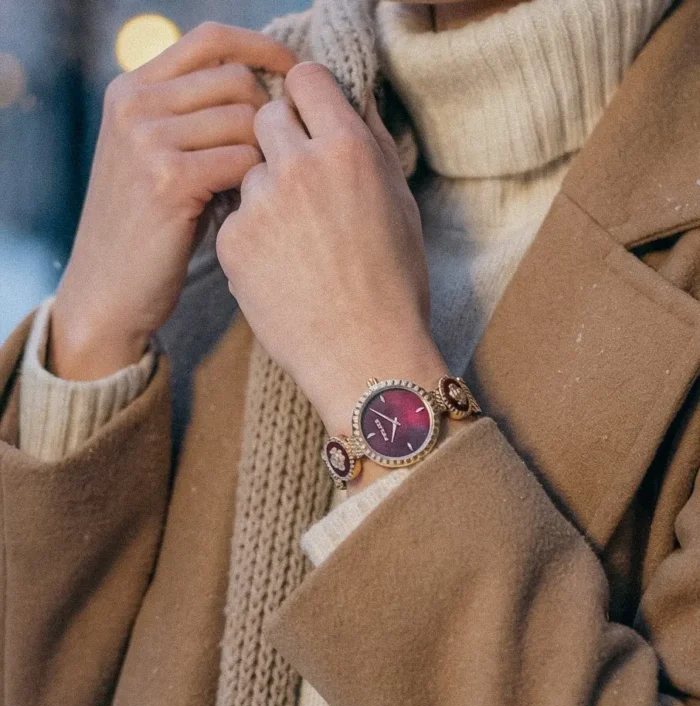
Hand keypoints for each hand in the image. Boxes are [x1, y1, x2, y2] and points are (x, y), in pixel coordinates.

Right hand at [51, 22, 296, 379]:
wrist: (109, 290)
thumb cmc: (149, 230)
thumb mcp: (155, 156)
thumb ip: (192, 116)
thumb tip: (268, 88)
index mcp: (132, 88)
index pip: (211, 40)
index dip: (262, 49)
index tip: (294, 73)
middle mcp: (135, 104)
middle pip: (236, 80)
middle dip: (271, 115)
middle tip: (279, 158)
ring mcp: (147, 139)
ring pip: (245, 120)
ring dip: (267, 154)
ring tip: (263, 189)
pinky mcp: (168, 179)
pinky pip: (243, 161)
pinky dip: (259, 184)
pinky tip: (254, 208)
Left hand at [216, 62, 444, 434]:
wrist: (364, 357)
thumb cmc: (394, 285)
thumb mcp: (400, 205)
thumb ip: (370, 145)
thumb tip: (351, 102)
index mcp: (348, 148)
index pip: (305, 79)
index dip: (305, 97)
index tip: (308, 117)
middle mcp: (300, 166)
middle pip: (266, 117)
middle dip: (278, 139)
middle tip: (298, 180)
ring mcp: (261, 205)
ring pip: (248, 171)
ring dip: (264, 191)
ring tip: (297, 241)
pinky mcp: (233, 242)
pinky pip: (235, 217)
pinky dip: (252, 235)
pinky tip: (281, 268)